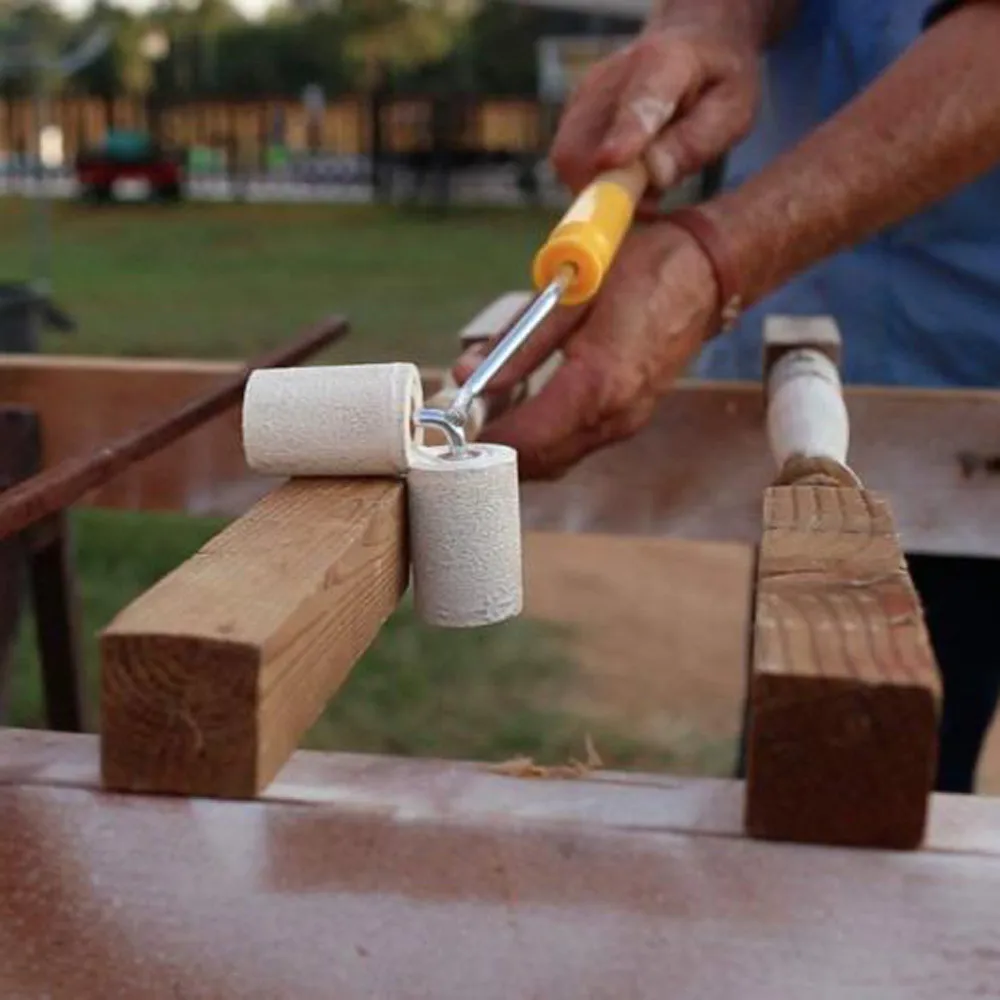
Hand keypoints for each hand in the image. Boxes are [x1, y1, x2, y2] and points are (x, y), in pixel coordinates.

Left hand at [452, 224, 719, 479]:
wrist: (706, 272)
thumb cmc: (640, 271)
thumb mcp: (567, 294)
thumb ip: (516, 343)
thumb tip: (466, 376)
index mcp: (597, 385)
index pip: (526, 439)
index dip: (484, 441)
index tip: (450, 429)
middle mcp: (615, 417)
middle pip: (540, 462)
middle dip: (496, 452)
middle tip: (459, 428)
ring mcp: (627, 422)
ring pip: (558, 459)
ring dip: (520, 450)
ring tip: (484, 421)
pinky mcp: (631, 417)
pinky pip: (577, 445)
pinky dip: (544, 440)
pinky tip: (522, 414)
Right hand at [550, 22, 758, 198]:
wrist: (689, 43)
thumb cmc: (715, 83)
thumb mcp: (730, 112)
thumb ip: (695, 142)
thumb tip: (655, 175)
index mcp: (665, 61)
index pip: (640, 100)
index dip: (625, 134)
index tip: (613, 161)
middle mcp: (612, 73)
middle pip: (584, 144)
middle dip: (606, 188)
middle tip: (649, 200)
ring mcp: (584, 94)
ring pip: (569, 160)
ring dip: (600, 188)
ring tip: (643, 183)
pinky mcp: (572, 112)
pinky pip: (569, 162)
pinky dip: (593, 181)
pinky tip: (627, 174)